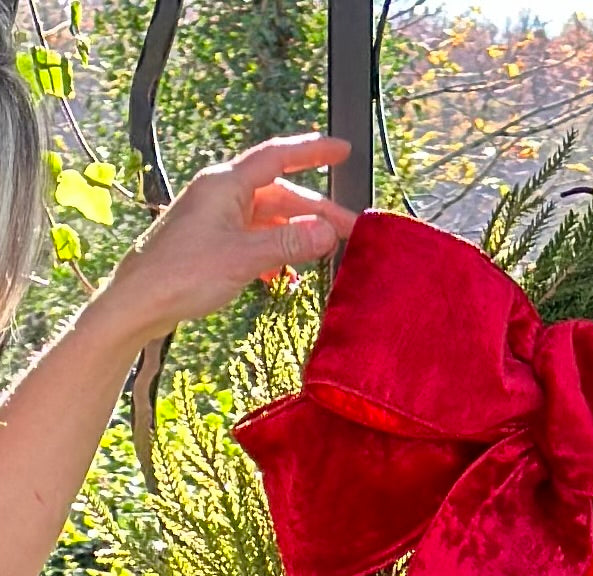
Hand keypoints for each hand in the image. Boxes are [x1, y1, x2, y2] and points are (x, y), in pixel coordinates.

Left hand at [102, 134, 358, 344]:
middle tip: (349, 230)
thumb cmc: (182, 274)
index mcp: (226, 185)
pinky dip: (274, 253)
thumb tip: (327, 232)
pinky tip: (284, 275)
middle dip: (315, 211)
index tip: (342, 151)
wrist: (139, 302)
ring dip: (296, 235)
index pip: (278, 157)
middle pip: (279, 194)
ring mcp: (216, 219)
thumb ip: (289, 243)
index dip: (312, 152)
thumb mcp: (243, 257)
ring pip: (268, 219)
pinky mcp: (212, 243)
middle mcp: (221, 196)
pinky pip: (253, 240)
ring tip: (324, 254)